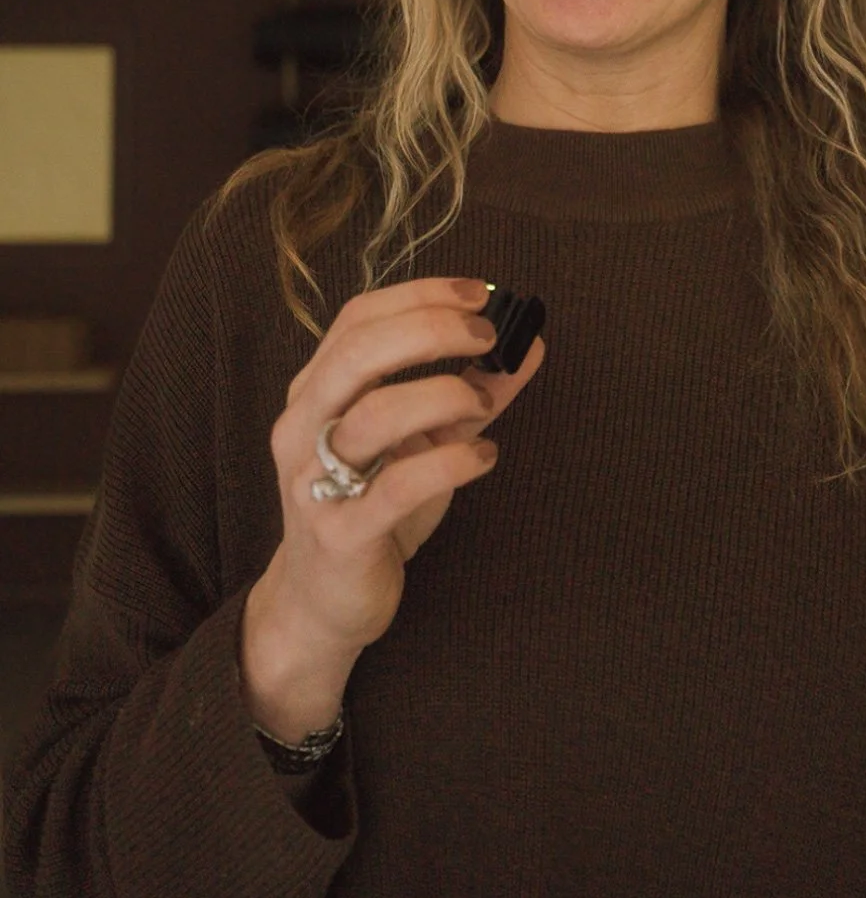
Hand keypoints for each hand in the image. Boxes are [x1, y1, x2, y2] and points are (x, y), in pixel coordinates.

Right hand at [240, 276, 543, 739]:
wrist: (321, 604)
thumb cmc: (372, 509)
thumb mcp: (422, 441)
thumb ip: (470, 391)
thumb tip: (529, 344)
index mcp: (316, 392)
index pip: (358, 319)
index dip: (420, 295)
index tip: (479, 294)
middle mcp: (304, 428)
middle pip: (358, 353)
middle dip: (431, 332)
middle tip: (486, 336)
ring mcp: (314, 482)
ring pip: (374, 415)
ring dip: (442, 395)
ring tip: (483, 401)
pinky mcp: (339, 535)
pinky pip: (395, 488)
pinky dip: (449, 462)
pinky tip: (482, 457)